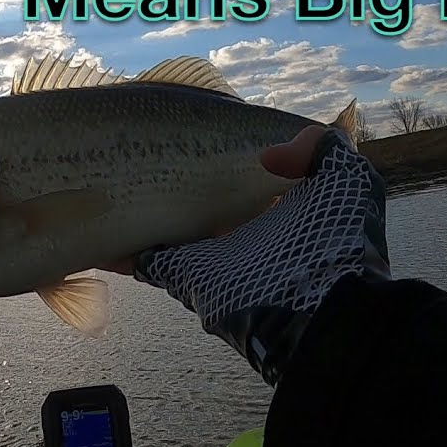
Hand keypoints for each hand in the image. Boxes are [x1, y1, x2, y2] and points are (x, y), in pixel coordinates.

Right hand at [123, 125, 390, 384]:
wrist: (327, 309)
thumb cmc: (341, 242)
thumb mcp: (346, 177)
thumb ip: (318, 147)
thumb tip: (269, 152)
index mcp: (278, 210)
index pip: (243, 180)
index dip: (222, 160)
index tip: (196, 137)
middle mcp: (241, 233)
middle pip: (198, 201)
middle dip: (172, 180)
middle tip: (142, 150)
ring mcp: (211, 257)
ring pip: (166, 228)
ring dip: (139, 209)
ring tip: (108, 178)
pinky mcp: (186, 277)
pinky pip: (142, 259)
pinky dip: (119, 246)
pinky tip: (101, 224)